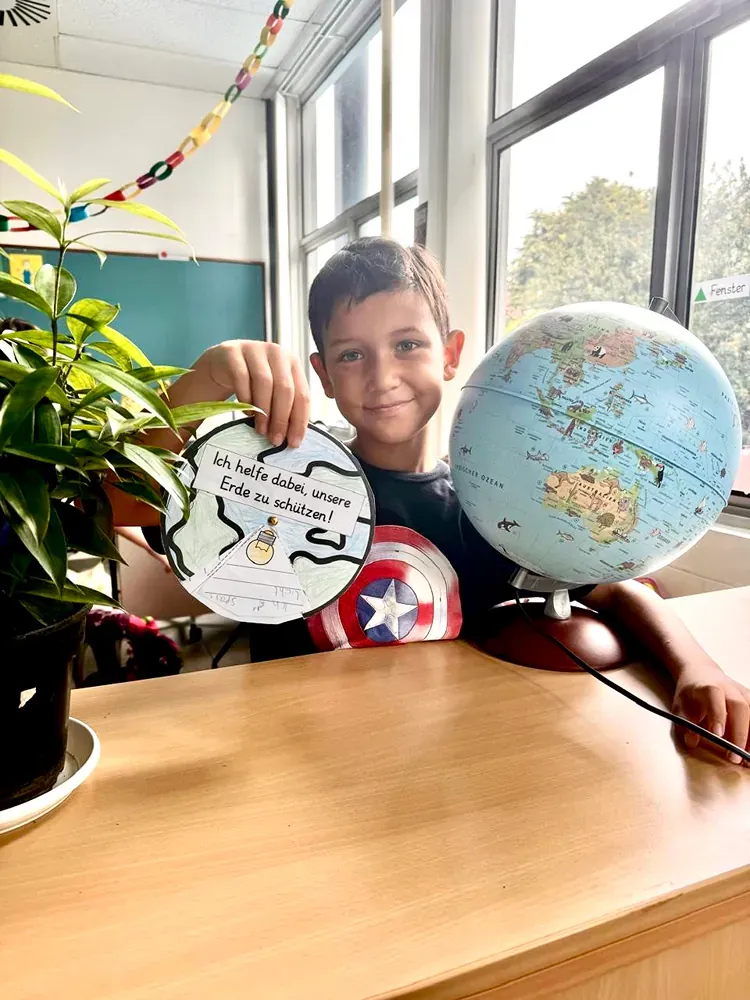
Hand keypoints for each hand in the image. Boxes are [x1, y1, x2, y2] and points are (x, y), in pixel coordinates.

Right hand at [187, 341, 310, 446]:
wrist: (221, 365)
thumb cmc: (252, 382)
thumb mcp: (273, 391)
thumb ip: (286, 407)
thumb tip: (294, 436)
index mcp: (292, 362)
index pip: (302, 394)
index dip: (299, 420)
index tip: (294, 442)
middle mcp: (277, 352)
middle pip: (285, 389)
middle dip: (281, 418)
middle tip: (275, 439)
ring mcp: (254, 349)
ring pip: (265, 383)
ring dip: (264, 411)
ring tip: (261, 430)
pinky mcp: (233, 352)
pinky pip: (241, 378)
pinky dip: (245, 399)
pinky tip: (246, 412)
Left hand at [673, 661, 749, 764]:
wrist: (702, 673)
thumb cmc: (691, 695)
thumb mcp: (680, 707)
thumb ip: (685, 724)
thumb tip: (692, 741)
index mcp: (708, 687)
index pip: (714, 696)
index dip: (717, 714)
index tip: (717, 734)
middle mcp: (729, 688)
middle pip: (740, 706)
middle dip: (739, 733)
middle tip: (734, 757)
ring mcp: (743, 693)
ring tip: (748, 759)